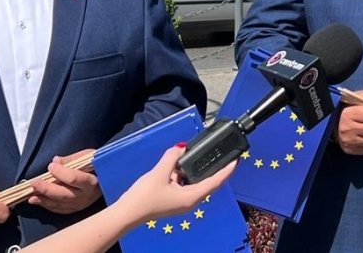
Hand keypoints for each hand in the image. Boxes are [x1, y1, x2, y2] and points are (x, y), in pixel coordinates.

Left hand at [27, 149, 101, 213]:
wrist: (106, 178)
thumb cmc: (96, 165)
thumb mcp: (88, 157)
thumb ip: (71, 159)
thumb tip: (55, 161)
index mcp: (92, 181)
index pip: (74, 178)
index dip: (60, 172)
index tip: (51, 165)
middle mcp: (86, 196)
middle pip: (64, 194)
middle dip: (47, 188)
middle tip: (34, 182)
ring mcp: (80, 204)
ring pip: (60, 204)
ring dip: (44, 200)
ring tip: (30, 195)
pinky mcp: (75, 209)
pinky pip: (59, 209)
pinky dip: (47, 205)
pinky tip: (37, 200)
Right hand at [114, 146, 235, 225]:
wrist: (127, 213)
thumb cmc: (144, 196)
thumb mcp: (159, 172)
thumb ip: (171, 158)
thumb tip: (179, 149)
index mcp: (191, 197)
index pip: (215, 182)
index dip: (226, 170)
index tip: (236, 160)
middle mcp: (189, 201)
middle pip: (206, 182)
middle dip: (212, 168)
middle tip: (220, 154)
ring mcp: (181, 201)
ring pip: (193, 182)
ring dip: (193, 170)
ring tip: (195, 155)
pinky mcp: (172, 200)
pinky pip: (183, 184)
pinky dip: (183, 174)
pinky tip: (176, 165)